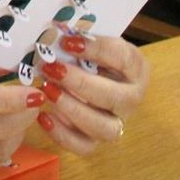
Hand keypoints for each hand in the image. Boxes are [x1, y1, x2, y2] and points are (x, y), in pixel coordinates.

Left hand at [36, 34, 148, 154]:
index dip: (95, 50)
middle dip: (80, 83)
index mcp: (136, 68)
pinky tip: (43, 116)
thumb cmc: (90, 54)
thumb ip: (80, 38)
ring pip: (103, 128)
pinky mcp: (96, 140)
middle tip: (53, 69)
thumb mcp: (91, 41)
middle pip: (114, 97)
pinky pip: (84, 146)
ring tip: (48, 90)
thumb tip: (57, 33)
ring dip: (73, 109)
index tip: (67, 42)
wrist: (94, 75)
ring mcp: (116, 122)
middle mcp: (131, 98)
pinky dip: (62, 135)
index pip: (122, 58)